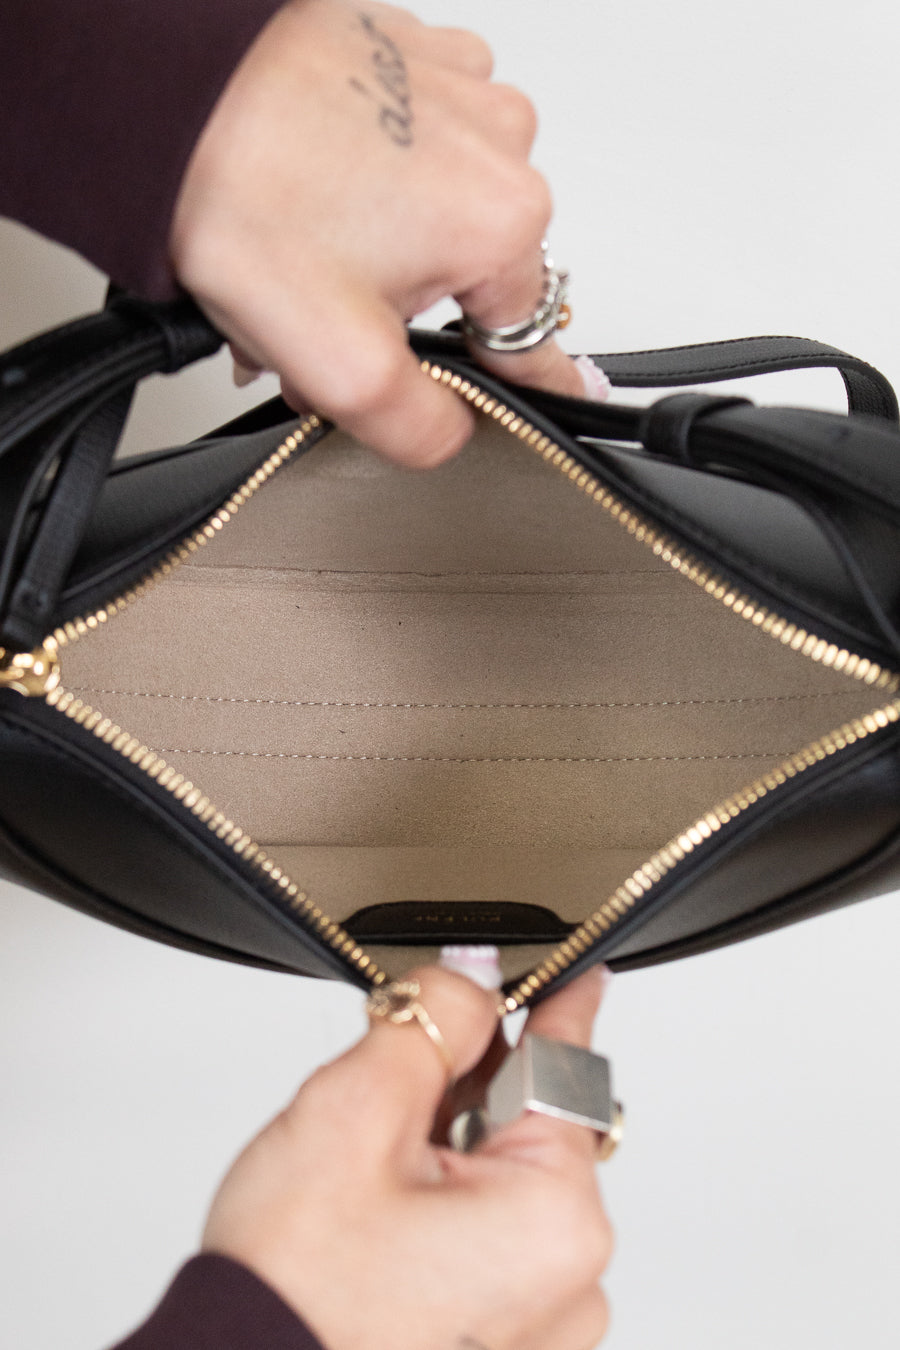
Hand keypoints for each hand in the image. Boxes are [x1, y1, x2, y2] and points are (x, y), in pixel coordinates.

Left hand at [170, 0, 585, 467]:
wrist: (167, 91)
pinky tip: (305, 186)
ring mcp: (454, 85)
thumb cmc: (245, 195)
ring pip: (436, 207)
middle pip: (468, 274)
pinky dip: (364, 174)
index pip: (529, 342)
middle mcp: (499, 142)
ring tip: (302, 243)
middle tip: (324, 312)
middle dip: (401, 310)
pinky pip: (406, 140)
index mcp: (503, 222)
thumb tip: (455, 432)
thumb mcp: (344, 368)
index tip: (544, 401)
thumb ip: (422, 427)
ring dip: (378, 243)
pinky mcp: (405, 50)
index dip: (513, 388)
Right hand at [202, 964, 613, 1349]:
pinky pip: (492, 1235)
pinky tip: (386, 1221)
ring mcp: (539, 1321)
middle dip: (464, 1091)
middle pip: (528, 1124)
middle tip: (386, 1107)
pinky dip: (446, 1206)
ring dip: (447, 1150)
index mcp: (556, 1219)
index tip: (572, 968)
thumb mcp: (357, 1114)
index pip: (565, 1067)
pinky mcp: (504, 1337)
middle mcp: (570, 1281)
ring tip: (371, 1184)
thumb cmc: (293, 1289)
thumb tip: (476, 973)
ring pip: (502, 1178)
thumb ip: (432, 1024)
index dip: (552, 1001)